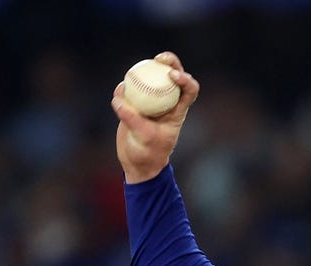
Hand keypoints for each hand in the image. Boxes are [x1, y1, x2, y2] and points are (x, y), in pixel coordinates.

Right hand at [111, 51, 199, 183]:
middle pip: (172, 75)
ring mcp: (150, 101)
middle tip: (159, 59)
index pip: (189, 90)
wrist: (137, 162)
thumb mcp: (145, 138)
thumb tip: (120, 101)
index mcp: (178, 110)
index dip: (185, 79)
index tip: (173, 76)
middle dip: (169, 62)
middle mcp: (166, 102)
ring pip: (151, 78)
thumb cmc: (149, 153)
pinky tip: (121, 89)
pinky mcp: (134, 103)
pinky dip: (125, 87)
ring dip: (145, 69)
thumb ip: (134, 120)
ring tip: (134, 72)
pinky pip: (129, 89)